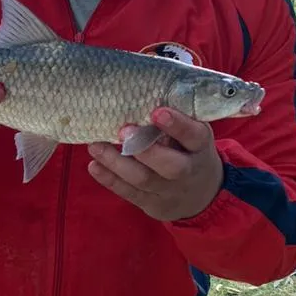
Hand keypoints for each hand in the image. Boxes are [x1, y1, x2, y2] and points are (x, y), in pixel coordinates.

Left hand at [87, 108, 223, 220]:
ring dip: (116, 162)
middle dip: (145, 149)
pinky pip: (129, 193)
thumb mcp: (193, 133)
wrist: (201, 194)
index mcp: (200, 147)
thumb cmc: (188, 150)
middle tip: (122, 130)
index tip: (157, 112)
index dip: (178, 125)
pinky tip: (94, 165)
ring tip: (95, 145)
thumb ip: (175, 117)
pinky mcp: (152, 203)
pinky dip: (110, 179)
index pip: (194, 136)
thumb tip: (141, 92)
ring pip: (143, 179)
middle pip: (171, 166)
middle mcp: (188, 171)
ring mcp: (170, 190)